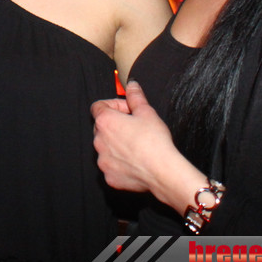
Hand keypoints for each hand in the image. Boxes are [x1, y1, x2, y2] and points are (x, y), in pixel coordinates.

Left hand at [91, 81, 208, 213]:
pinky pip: (111, 166)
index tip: (127, 109)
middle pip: (102, 127)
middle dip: (116, 125)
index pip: (98, 106)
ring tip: (136, 145)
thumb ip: (135, 96)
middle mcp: (99, 141)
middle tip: (135, 126)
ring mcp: (102, 160)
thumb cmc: (155, 141)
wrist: (162, 171)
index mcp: (105, 122)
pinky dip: (120, 163)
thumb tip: (132, 85)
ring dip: (116, 144)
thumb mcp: (147, 112)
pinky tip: (135, 161)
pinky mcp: (109, 176)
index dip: (114, 105)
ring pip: (106, 148)